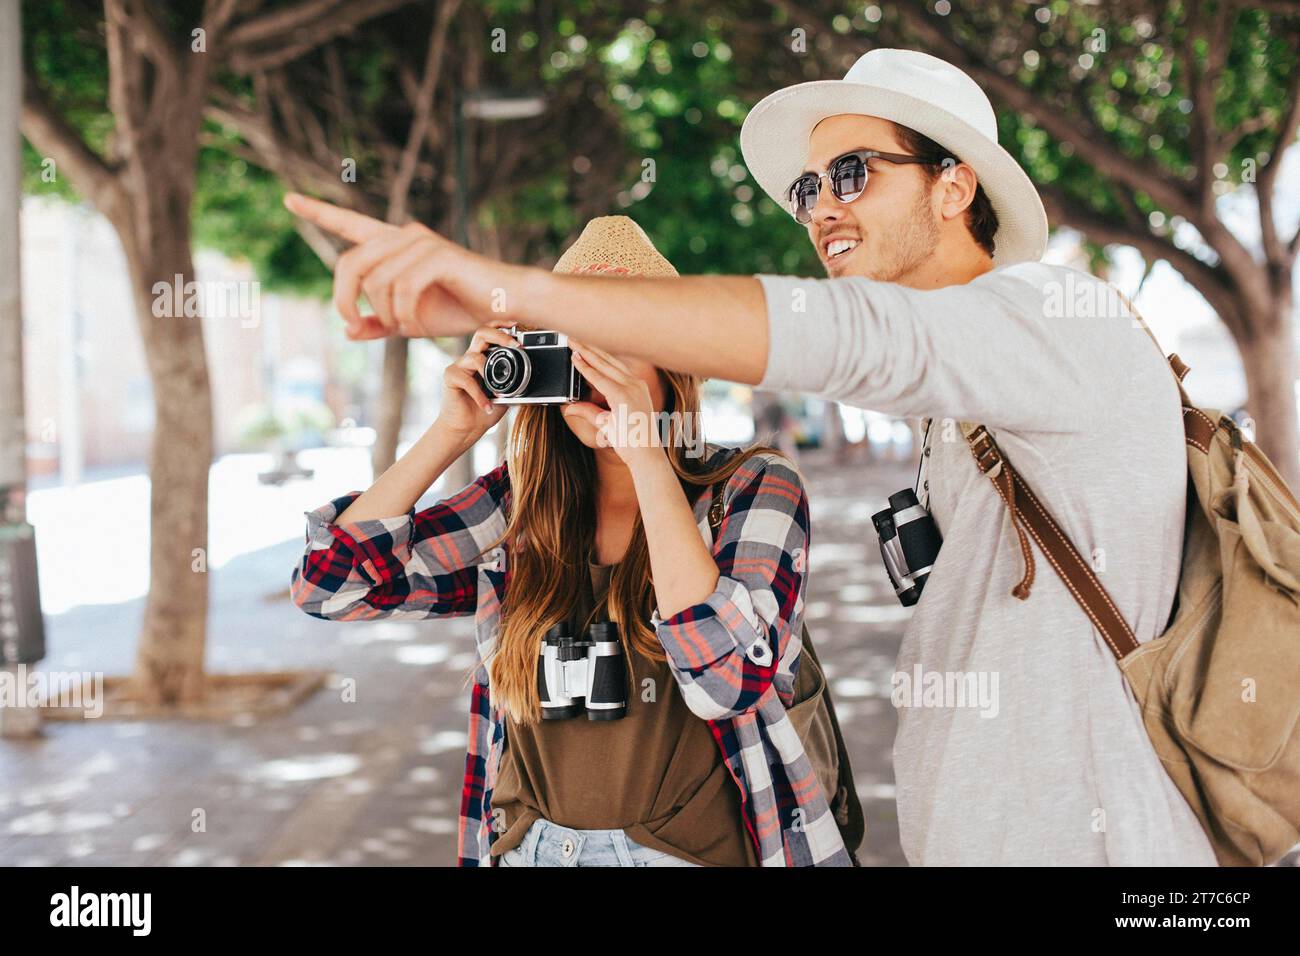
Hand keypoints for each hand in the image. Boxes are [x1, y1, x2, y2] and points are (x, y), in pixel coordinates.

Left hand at [282, 192, 523, 339]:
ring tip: (405, 327)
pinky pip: (402, 289)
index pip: (350, 224)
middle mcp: (404, 236)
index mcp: (394, 246)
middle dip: (345, 298)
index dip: (319, 212)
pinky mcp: (438, 256)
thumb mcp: (409, 321)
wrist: (500, 304)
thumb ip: (379, 324)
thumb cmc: (458, 308)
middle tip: (355, 323)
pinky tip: (418, 325)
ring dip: (386, 314)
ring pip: (376, 282)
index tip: (288, 199)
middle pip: (350, 263)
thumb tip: (347, 331)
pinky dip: (405, 315)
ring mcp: (421, 243)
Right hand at [435, 323, 517, 443]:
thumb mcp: (506, 395)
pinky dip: (480, 395)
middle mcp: (471, 357)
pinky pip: (468, 380)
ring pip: (476, 357)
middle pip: (481, 333)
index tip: (517, 326)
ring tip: (497, 394)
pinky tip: (486, 407)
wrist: (466, 428)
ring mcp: (459, 366)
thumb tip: (534, 379)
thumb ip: (515, 383)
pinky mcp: (450, 377)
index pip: (491, 333)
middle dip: (500, 336)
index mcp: (484, 358)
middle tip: (515, 346)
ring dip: (490, 375)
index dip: (502, 325)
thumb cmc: (485, 410)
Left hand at [562, 340, 664, 467]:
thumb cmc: (632, 441)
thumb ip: (587, 411)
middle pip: (607, 359)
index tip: (583, 343)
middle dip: (589, 346)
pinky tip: (576, 359)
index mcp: (635, 386)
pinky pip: (600, 378)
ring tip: (572, 341)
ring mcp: (631, 388)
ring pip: (603, 364)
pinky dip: (587, 368)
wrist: (646, 455)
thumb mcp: (605, 423)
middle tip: (573, 335)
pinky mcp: (624, 396)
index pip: (611, 364)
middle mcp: (635, 383)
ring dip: (586, 351)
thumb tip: (569, 408)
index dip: (595, 352)